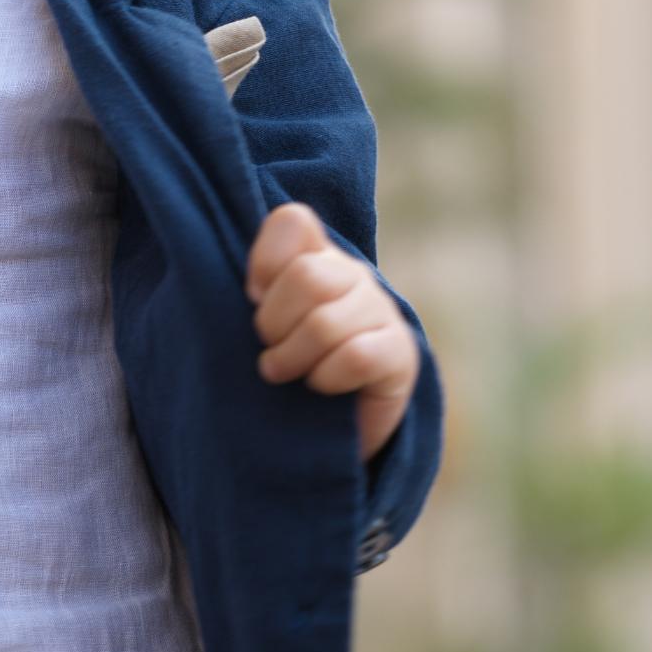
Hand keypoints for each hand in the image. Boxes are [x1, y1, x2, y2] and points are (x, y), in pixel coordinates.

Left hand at [246, 203, 419, 461]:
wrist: (329, 429)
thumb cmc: (285, 370)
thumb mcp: (259, 325)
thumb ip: (252, 292)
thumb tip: (253, 288)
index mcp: (315, 256)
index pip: (293, 222)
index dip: (263, 262)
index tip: (252, 298)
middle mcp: (352, 275)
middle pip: (306, 277)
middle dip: (274, 323)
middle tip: (269, 349)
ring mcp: (381, 311)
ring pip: (326, 323)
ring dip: (293, 358)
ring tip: (285, 375)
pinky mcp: (400, 353)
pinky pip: (356, 357)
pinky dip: (327, 378)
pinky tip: (321, 387)